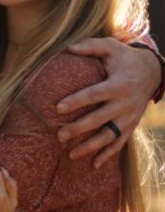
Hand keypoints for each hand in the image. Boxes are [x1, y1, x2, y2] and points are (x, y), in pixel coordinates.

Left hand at [56, 38, 159, 167]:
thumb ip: (90, 46)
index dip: (77, 101)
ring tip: (70, 154)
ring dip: (91, 147)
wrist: (152, 72)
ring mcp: (130, 117)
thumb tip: (68, 48)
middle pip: (100, 119)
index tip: (58, 108)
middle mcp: (126, 103)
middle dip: (79, 129)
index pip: (95, 94)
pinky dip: (108, 154)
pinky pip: (120, 143)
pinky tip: (93, 165)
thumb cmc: (125, 58)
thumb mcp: (111, 47)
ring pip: (110, 136)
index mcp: (119, 84)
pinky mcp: (132, 125)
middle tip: (59, 136)